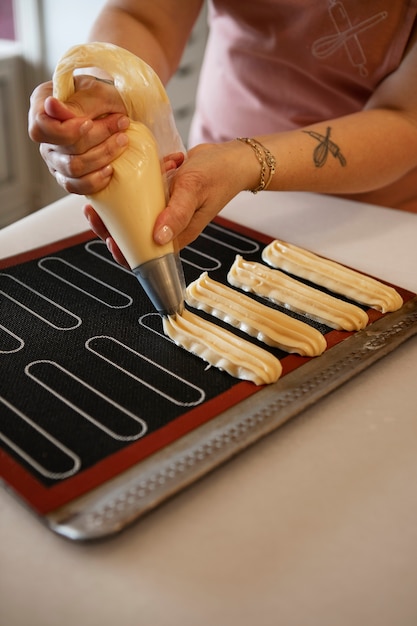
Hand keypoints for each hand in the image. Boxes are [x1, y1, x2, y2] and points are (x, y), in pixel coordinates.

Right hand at [28, 75, 129, 193]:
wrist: (115, 111)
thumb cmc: (104, 97)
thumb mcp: (96, 91)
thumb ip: (77, 102)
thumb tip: (52, 107)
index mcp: (42, 108)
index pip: (40, 127)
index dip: (65, 130)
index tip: (88, 123)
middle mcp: (45, 136)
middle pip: (64, 148)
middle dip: (98, 137)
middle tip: (121, 123)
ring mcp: (55, 159)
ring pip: (73, 168)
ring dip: (103, 156)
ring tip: (122, 141)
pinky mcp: (67, 176)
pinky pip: (76, 186)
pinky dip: (96, 180)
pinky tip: (110, 169)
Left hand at [84, 140, 252, 261]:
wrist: (232, 158)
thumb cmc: (218, 175)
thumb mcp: (194, 191)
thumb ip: (177, 214)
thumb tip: (158, 238)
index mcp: (176, 235)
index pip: (145, 254)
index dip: (124, 252)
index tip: (108, 238)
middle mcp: (168, 226)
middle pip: (133, 235)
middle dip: (111, 225)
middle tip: (95, 210)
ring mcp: (164, 210)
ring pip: (133, 216)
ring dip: (116, 206)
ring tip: (102, 194)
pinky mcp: (161, 195)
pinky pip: (139, 197)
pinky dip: (130, 188)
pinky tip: (125, 176)